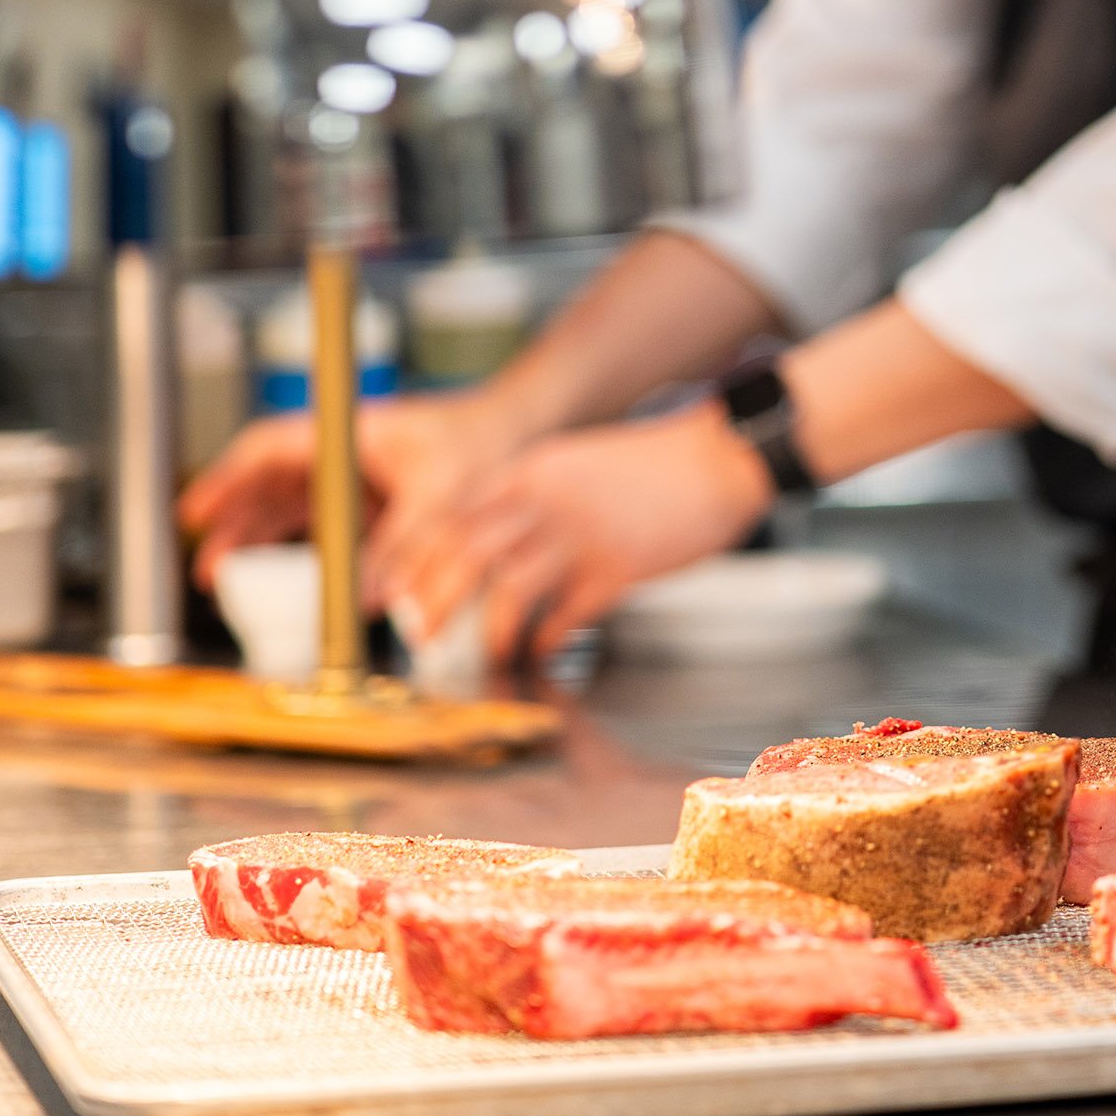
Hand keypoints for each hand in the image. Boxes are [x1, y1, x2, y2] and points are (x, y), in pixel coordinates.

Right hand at [180, 390, 526, 591]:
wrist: (524, 433)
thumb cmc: (484, 439)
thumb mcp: (442, 496)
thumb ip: (404, 547)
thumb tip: (371, 600)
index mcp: (349, 433)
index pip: (269, 447)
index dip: (226, 478)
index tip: (196, 509)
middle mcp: (344, 454)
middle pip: (268, 484)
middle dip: (233, 521)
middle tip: (206, 564)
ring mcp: (356, 479)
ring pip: (289, 508)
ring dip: (257, 540)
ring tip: (224, 578)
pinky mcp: (374, 505)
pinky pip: (324, 529)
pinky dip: (300, 554)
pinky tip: (281, 583)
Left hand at [368, 403, 774, 668]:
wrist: (716, 460)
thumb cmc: (649, 465)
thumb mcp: (574, 462)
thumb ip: (529, 495)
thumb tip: (485, 544)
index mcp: (531, 469)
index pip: (452, 514)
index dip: (417, 558)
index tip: (399, 591)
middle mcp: (546, 499)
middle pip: (466, 553)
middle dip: (435, 600)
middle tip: (422, 634)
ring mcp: (581, 534)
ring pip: (509, 590)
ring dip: (492, 632)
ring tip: (490, 655)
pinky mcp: (618, 568)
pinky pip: (565, 615)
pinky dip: (548, 640)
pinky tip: (544, 651)